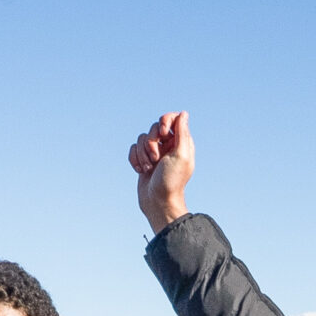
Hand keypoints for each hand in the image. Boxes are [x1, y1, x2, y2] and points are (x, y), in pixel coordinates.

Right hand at [128, 111, 194, 233]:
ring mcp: (154, 152)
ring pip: (141, 138)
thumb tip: (183, 113)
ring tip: (149, 168)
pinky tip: (141, 171)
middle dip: (151, 143)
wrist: (158, 202)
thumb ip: (182, 133)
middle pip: (154, 127)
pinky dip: (134, 159)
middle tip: (156, 159)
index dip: (164, 122)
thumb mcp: (181, 155)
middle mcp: (168, 145)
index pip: (172, 118)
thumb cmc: (172, 180)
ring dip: (143, 154)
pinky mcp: (143, 159)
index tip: (164, 134)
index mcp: (180, 142)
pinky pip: (133, 149)